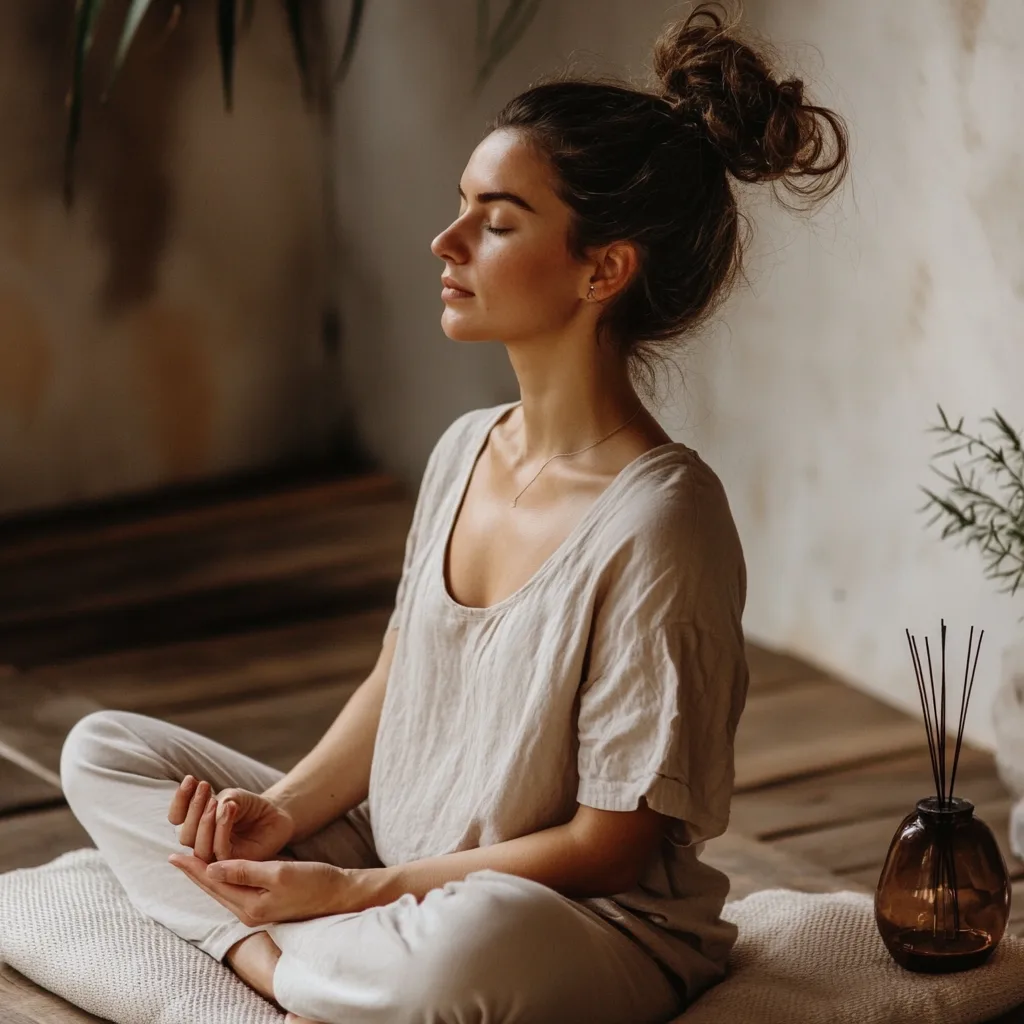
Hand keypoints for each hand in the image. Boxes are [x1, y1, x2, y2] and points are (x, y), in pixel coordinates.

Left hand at [166, 854, 389, 925]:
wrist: (340, 894)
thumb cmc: (314, 881)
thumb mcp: (279, 872)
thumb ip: (245, 870)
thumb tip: (211, 868)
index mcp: (249, 905)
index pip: (214, 884)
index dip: (194, 868)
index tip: (174, 855)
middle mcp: (249, 911)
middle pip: (214, 890)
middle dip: (195, 873)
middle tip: (175, 857)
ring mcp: (257, 909)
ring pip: (224, 890)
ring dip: (207, 875)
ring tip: (191, 861)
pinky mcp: (266, 904)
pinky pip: (236, 890)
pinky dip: (224, 877)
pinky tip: (220, 870)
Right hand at [168, 775, 295, 863]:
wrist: (276, 814)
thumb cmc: (250, 805)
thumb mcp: (231, 797)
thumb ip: (218, 803)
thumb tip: (209, 809)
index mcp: (195, 826)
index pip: (176, 818)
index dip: (179, 800)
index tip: (190, 779)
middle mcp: (202, 843)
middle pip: (185, 835)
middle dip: (193, 809)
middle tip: (205, 787)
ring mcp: (216, 855)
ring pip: (198, 847)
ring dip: (204, 821)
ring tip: (215, 801)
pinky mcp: (233, 862)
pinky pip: (220, 850)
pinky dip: (221, 829)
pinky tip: (229, 809)